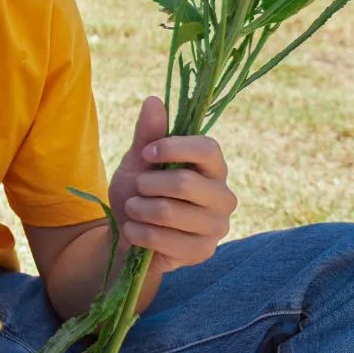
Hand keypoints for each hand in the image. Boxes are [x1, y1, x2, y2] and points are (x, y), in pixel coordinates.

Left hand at [106, 98, 235, 275]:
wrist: (130, 234)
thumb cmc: (139, 192)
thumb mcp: (138, 161)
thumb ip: (148, 134)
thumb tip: (154, 100)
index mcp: (213, 167)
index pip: (208, 148)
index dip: (174, 148)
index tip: (147, 153)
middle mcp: (223, 196)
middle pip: (185, 182)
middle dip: (147, 184)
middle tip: (136, 189)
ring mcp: (217, 226)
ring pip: (169, 211)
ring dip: (138, 209)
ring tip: (134, 209)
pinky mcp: (203, 251)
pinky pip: (163, 238)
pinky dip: (138, 232)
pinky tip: (136, 231)